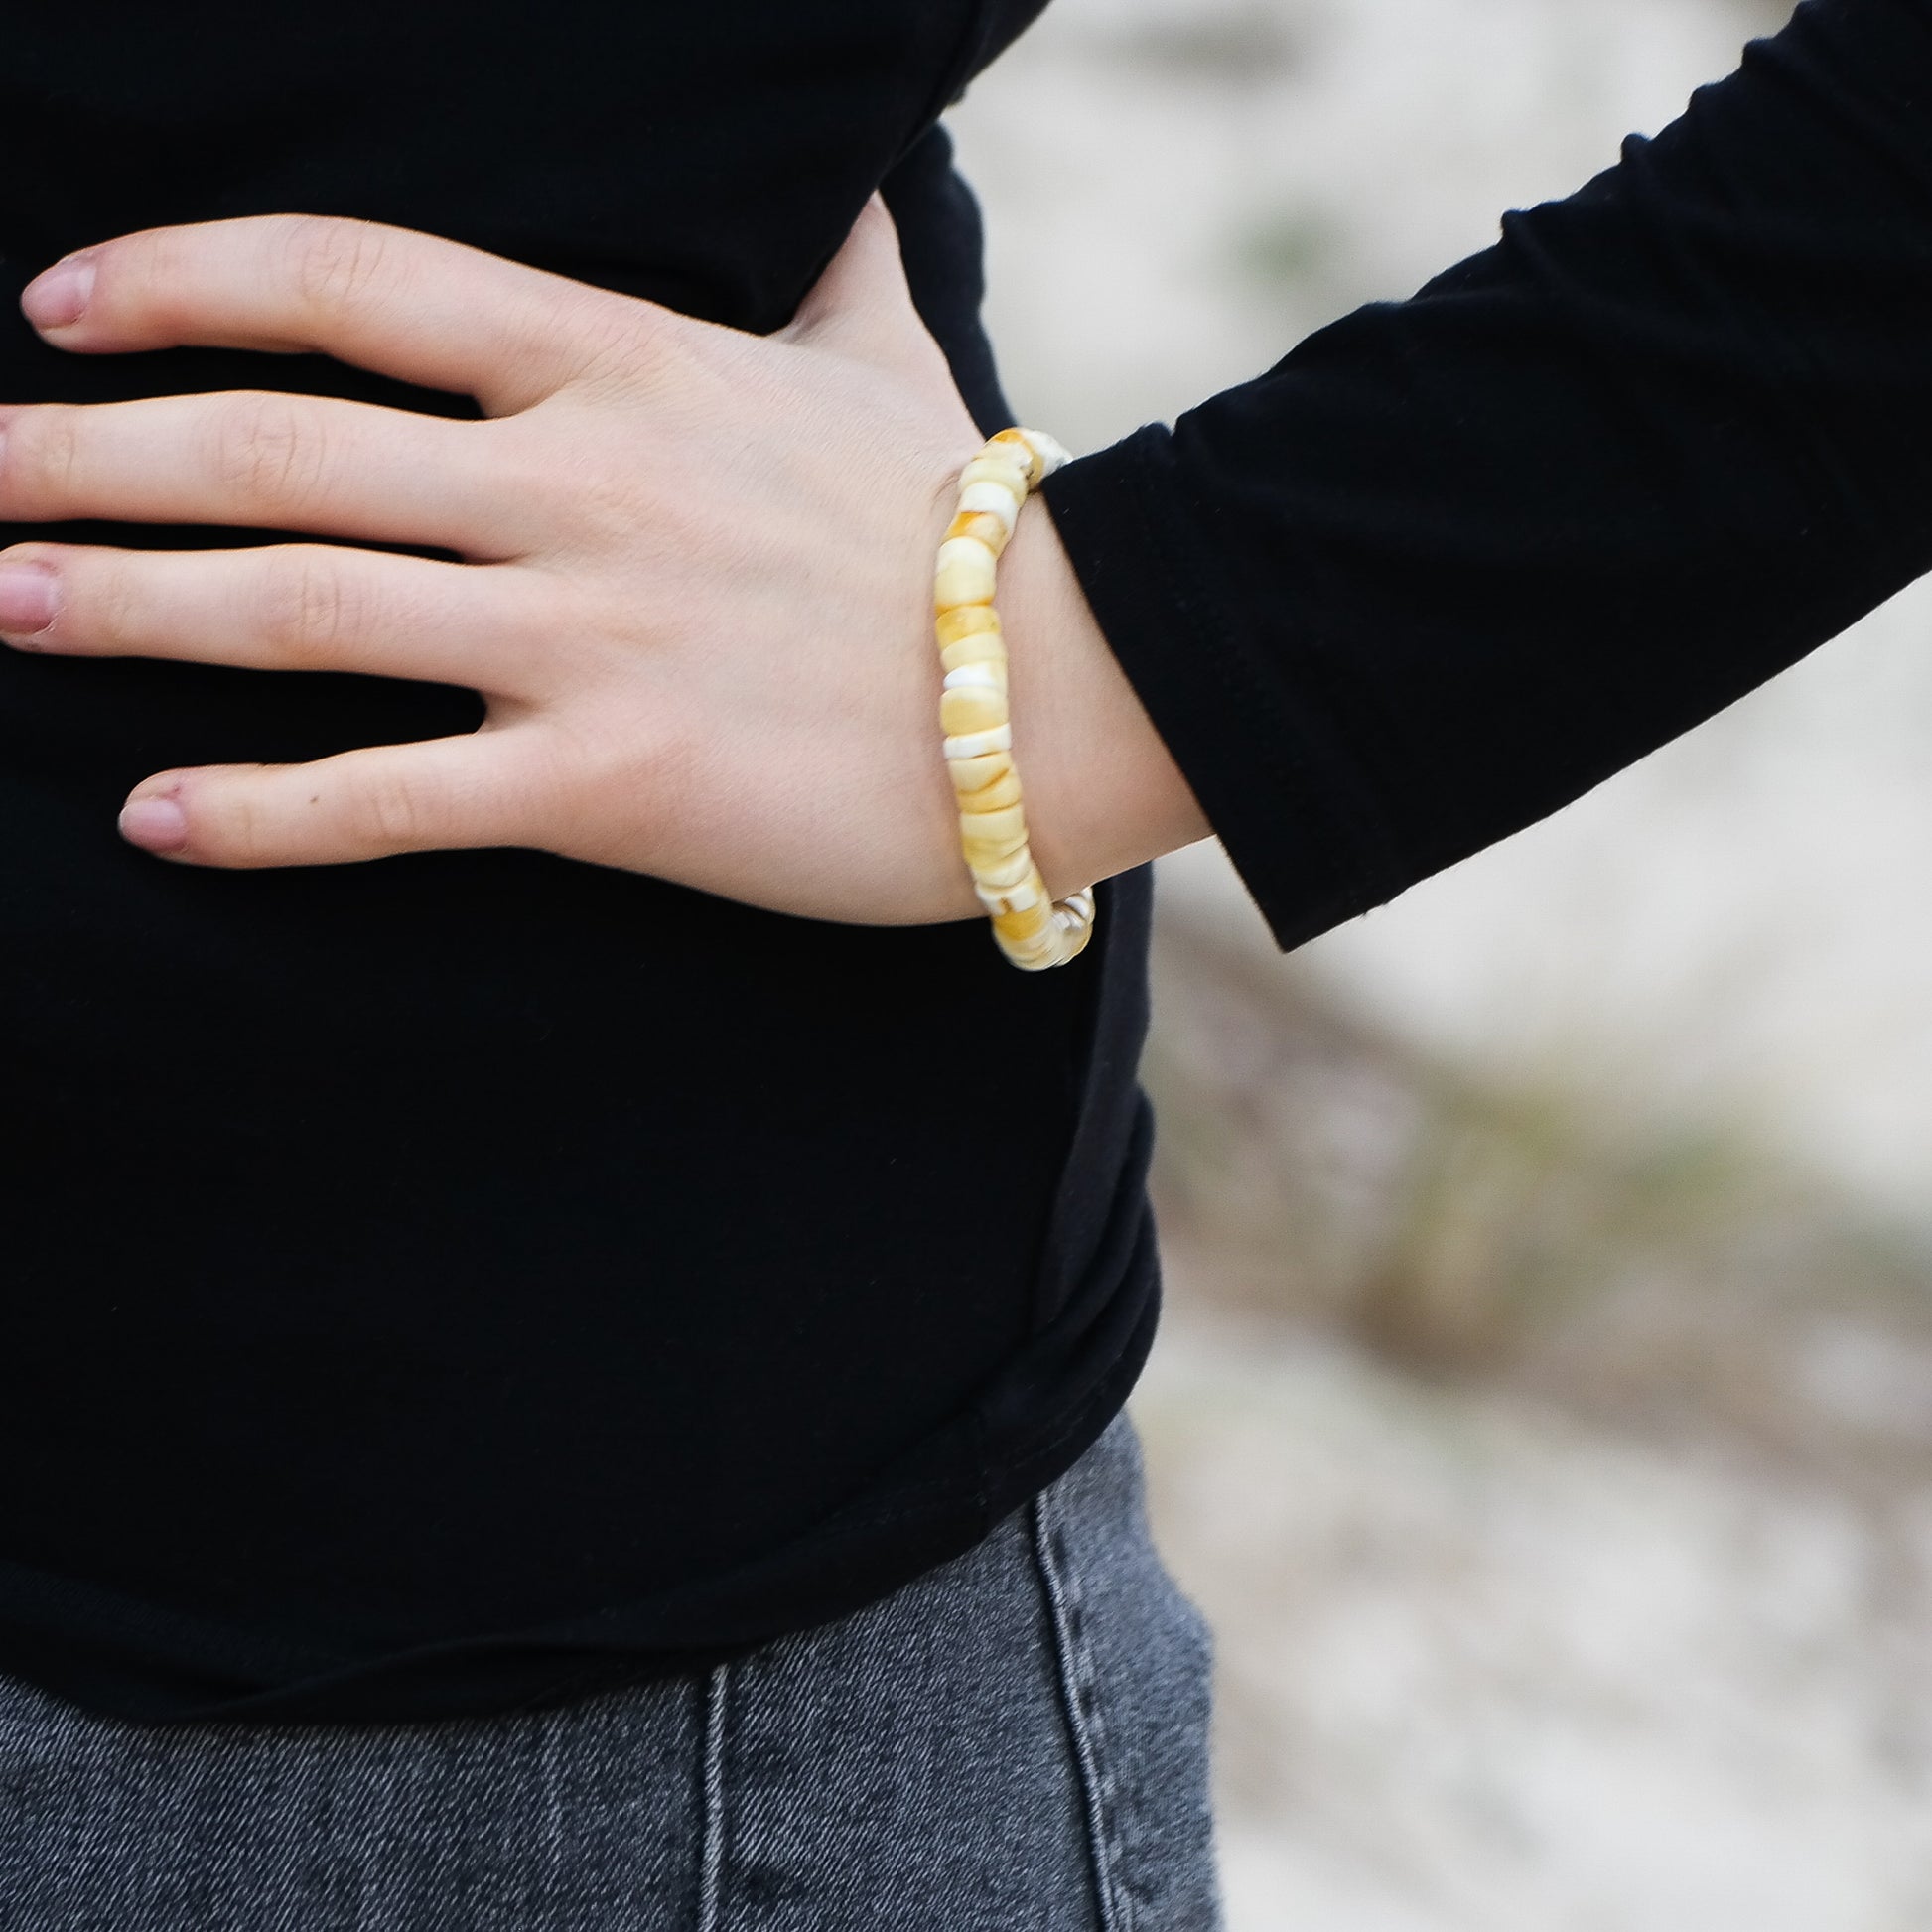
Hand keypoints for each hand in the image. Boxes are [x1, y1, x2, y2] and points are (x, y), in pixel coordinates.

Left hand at [0, 206, 1207, 922]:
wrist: (1079, 681)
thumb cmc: (973, 522)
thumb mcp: (889, 355)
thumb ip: (839, 258)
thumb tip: (861, 172)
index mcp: (624, 368)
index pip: (355, 284)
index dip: (185, 281)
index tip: (63, 303)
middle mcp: (577, 489)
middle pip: (280, 450)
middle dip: (93, 454)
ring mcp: (586, 639)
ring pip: (305, 610)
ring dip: (131, 607)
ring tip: (4, 607)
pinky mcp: (612, 787)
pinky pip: (395, 798)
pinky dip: (262, 813)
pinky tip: (156, 823)